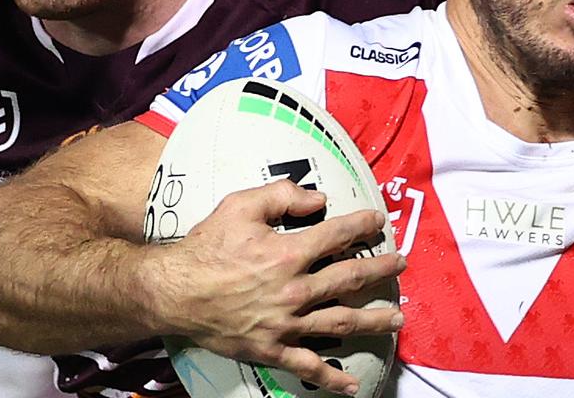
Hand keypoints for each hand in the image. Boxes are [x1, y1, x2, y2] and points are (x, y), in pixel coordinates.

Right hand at [148, 180, 403, 395]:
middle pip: (350, 279)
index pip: (337, 236)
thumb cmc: (206, 247)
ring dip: (373, 320)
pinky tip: (352, 385)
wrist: (173, 292)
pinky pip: (307, 366)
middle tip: (400, 264)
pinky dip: (331, 378)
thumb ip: (281, 196)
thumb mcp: (240, 207)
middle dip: (380, 270)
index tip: (378, 220)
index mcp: (288, 253)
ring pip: (340, 322)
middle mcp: (294, 290)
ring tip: (397, 318)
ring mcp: (285, 323)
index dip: (361, 225)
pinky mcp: (272, 349)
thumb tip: (319, 198)